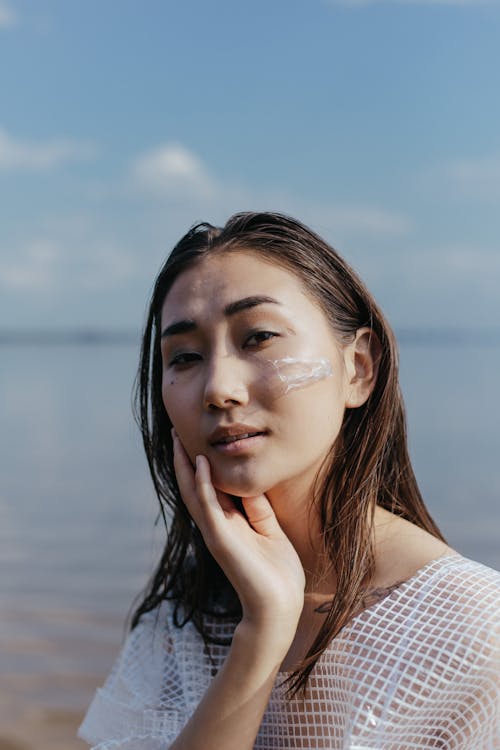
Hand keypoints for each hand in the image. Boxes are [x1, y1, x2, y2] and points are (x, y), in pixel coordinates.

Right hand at [172, 431, 304, 639]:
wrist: (280, 605)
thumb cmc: (278, 571)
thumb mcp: (270, 529)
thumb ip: (258, 508)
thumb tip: (248, 483)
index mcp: (228, 523)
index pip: (208, 487)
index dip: (200, 463)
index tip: (195, 438)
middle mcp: (216, 525)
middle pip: (193, 486)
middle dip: (185, 459)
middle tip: (176, 432)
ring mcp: (216, 532)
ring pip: (194, 493)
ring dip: (186, 466)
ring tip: (179, 440)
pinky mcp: (221, 540)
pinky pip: (209, 506)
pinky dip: (203, 484)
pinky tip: (201, 463)